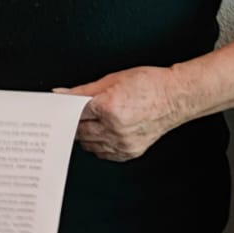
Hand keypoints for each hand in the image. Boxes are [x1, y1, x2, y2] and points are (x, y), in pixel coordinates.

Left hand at [54, 66, 180, 162]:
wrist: (175, 97)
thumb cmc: (148, 84)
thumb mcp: (111, 79)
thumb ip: (82, 91)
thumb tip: (60, 95)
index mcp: (109, 107)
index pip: (74, 113)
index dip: (64, 109)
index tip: (57, 109)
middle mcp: (115, 128)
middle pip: (79, 130)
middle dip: (73, 122)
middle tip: (72, 114)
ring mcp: (123, 143)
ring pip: (88, 144)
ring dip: (84, 134)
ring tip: (91, 121)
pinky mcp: (129, 152)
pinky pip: (102, 153)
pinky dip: (97, 144)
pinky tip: (102, 132)